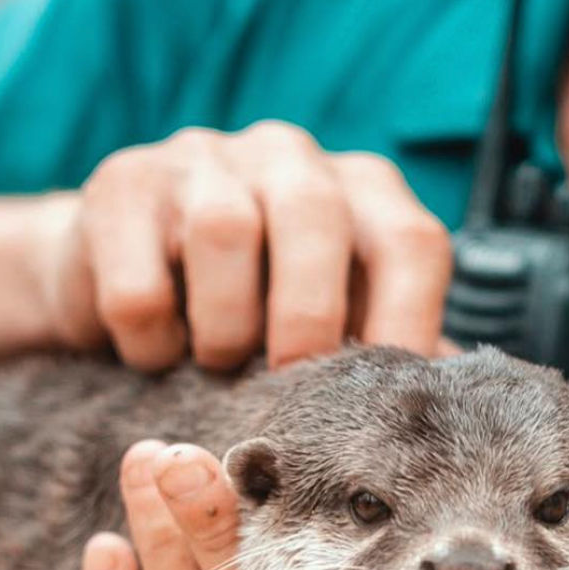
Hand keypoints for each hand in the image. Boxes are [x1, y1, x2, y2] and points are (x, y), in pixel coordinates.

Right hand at [38, 122, 451, 370]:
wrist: (123, 270)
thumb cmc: (258, 311)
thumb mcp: (333, 320)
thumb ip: (387, 350)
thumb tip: (447, 412)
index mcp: (362, 191)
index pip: (412, 243)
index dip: (405, 327)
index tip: (381, 406)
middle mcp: (290, 157)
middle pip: (317, 216)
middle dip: (307, 317)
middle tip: (286, 382)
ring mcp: (203, 158)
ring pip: (223, 233)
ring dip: (222, 328)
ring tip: (215, 364)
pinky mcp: (121, 184)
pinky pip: (140, 280)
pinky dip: (150, 340)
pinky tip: (155, 355)